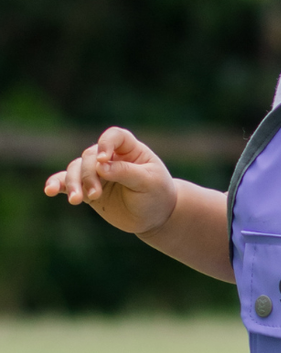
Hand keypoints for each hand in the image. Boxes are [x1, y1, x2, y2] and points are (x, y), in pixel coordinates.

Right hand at [39, 128, 177, 233]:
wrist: (154, 216)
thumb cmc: (157, 194)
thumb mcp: (148, 182)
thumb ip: (125, 172)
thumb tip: (100, 166)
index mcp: (129, 149)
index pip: (114, 136)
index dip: (105, 144)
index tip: (102, 159)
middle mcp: (109, 157)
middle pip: (89, 157)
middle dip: (89, 176)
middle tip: (95, 194)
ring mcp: (95, 172)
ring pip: (75, 169)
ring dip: (73, 183)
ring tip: (77, 200)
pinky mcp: (85, 187)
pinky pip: (65, 182)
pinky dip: (56, 184)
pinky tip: (50, 191)